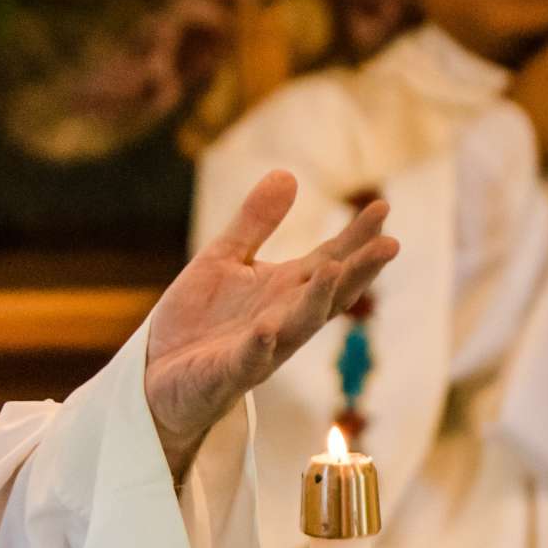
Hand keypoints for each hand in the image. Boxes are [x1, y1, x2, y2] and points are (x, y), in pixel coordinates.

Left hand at [145, 172, 398, 478]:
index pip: (329, 261)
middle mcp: (282, 320)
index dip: (356, 238)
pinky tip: (267, 329)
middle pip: (327, 294)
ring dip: (316, 301)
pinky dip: (258, 346)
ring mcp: (259, 350)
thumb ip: (254, 223)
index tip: (383, 209)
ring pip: (296, 327)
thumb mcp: (223, 260)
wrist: (157, 374)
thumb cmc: (198, 320)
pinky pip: (246, 360)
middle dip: (358, 271)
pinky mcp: (226, 374)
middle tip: (390, 244)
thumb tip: (287, 173)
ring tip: (336, 270)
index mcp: (283, 292)